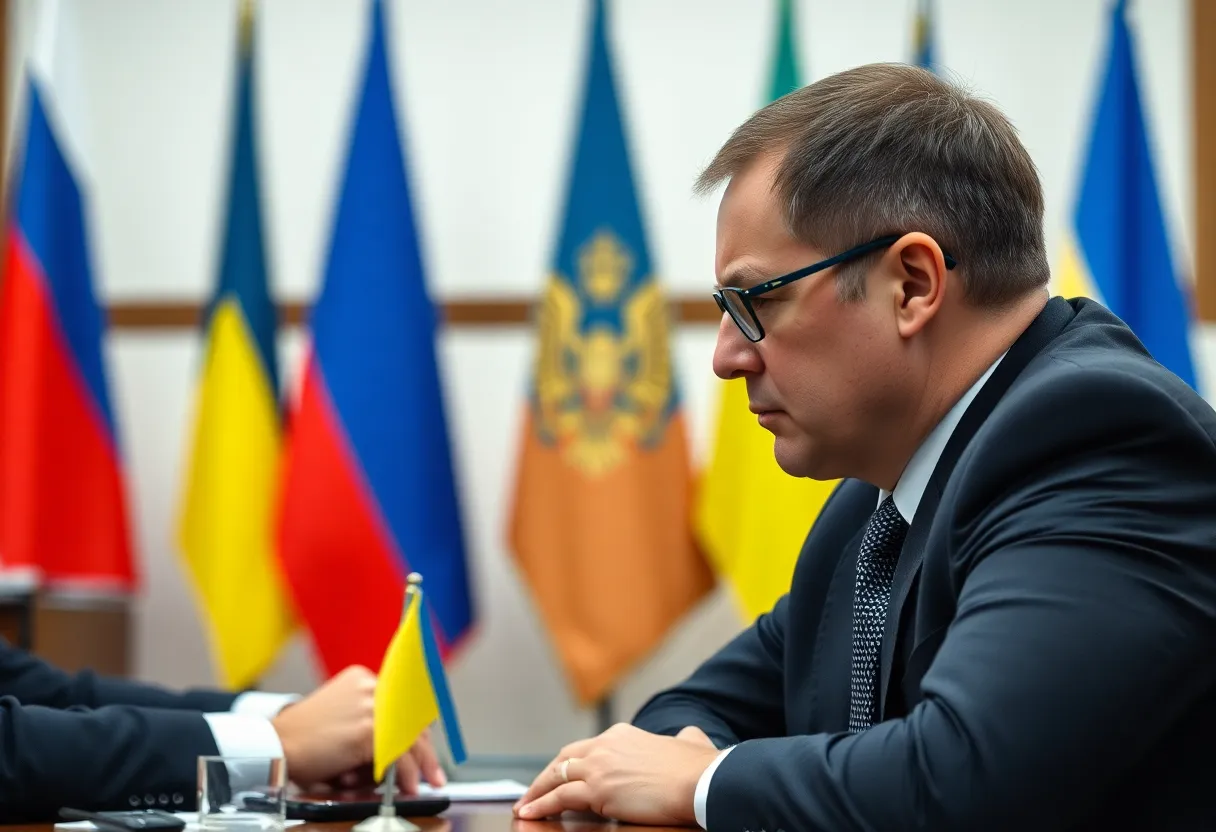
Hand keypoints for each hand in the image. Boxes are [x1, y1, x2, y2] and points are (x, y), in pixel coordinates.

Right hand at [270, 665, 445, 790]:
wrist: (275, 745)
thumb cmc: (302, 738)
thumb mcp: (339, 717)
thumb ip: (368, 722)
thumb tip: (401, 748)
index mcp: (362, 680)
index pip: (400, 706)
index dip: (415, 730)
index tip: (424, 746)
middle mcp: (370, 686)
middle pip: (410, 719)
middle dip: (423, 750)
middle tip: (432, 772)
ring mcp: (370, 706)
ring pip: (408, 737)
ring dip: (419, 765)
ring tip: (422, 784)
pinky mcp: (366, 729)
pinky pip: (396, 754)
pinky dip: (404, 774)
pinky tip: (405, 786)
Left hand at [512, 723, 719, 824]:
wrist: (699, 781)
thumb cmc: (697, 767)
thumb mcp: (690, 741)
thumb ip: (684, 737)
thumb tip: (690, 736)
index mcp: (622, 735)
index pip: (585, 749)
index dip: (570, 763)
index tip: (561, 774)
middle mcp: (605, 746)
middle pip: (564, 759)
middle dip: (546, 776)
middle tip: (534, 791)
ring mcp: (599, 767)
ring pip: (556, 777)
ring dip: (536, 792)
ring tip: (525, 806)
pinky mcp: (597, 791)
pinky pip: (559, 798)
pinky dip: (541, 805)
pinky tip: (530, 813)